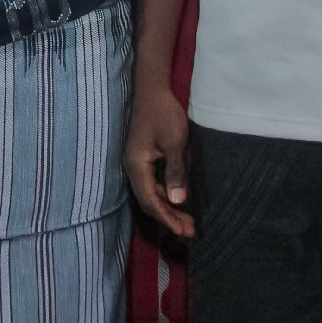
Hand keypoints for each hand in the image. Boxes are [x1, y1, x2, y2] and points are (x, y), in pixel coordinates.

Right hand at [122, 86, 194, 238]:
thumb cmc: (164, 114)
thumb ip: (176, 172)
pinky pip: (151, 184)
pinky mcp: (142, 159)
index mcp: (137, 166)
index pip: (150, 201)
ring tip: (187, 221)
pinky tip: (177, 200)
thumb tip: (178, 202)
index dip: (167, 218)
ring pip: (150, 194)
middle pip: (148, 201)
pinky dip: (165, 195)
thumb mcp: (175, 143)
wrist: (152, 91)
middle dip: (169, 217)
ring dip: (168, 208)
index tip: (183, 231)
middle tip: (189, 231)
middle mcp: (132, 168)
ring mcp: (136, 164)